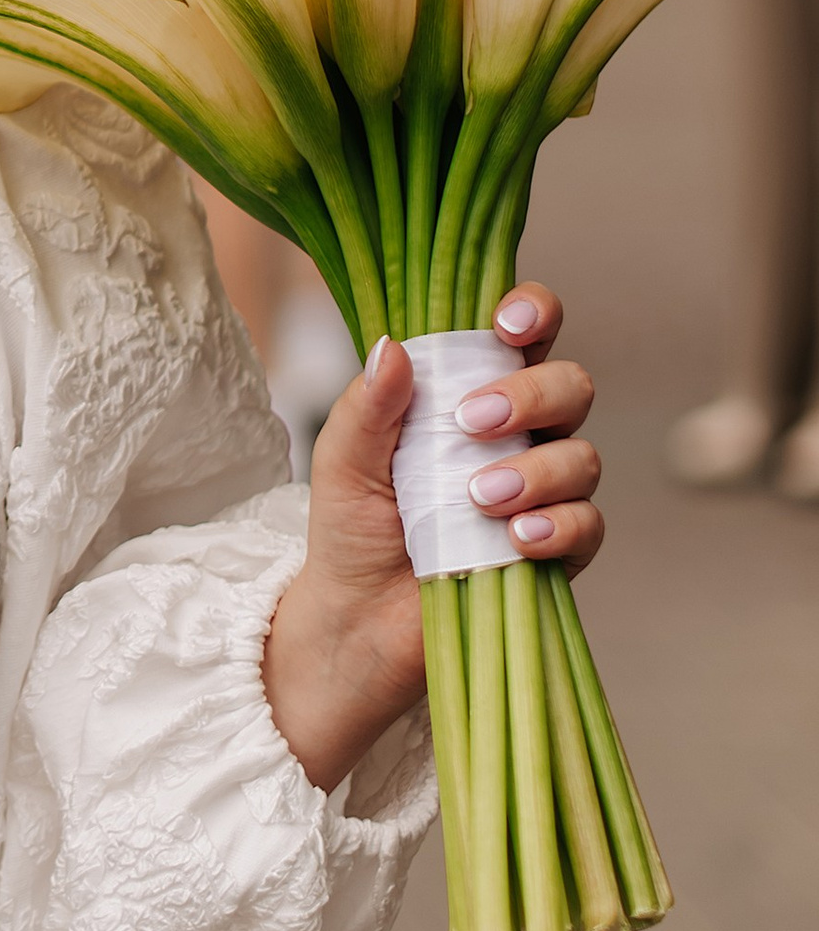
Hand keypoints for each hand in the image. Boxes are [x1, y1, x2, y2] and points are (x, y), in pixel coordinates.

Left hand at [260, 284, 602, 795]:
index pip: (524, 333)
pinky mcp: (556, 550)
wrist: (357, 618)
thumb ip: (367, 405)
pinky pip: (588, 524)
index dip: (534, 312)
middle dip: (531, 395)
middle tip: (473, 423)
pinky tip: (516, 537)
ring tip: (479, 496)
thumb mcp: (342, 460)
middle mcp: (520, 433)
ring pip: (582, 455)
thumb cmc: (351, 526)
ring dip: (536, 470)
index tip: (506, 324)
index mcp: (471, 392)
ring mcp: (544, 491)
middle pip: (570, 385)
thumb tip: (394, 347)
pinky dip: (557, 525)